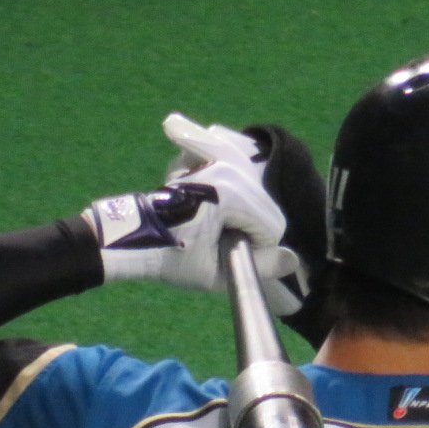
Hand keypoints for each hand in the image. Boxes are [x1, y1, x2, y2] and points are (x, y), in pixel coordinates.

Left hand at [85, 113, 300, 311]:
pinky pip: (230, 159)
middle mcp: (227, 168)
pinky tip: (206, 190)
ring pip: (253, 186)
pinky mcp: (202, 154)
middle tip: (215, 240)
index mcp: (231, 194)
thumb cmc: (173, 257)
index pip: (272, 225)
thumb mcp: (216, 272)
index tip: (227, 253)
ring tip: (212, 223)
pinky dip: (225, 172)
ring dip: (240, 208)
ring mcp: (213, 158)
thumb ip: (260, 266)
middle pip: (264, 204)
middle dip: (249, 227)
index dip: (256, 247)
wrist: (135, 237)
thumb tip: (293, 259)